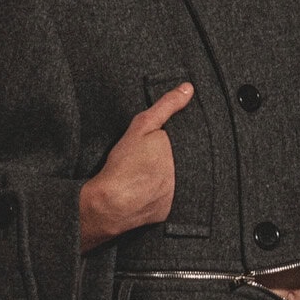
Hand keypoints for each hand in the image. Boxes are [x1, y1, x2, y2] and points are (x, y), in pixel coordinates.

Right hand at [79, 83, 192, 250]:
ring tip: (148, 174)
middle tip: (149, 160)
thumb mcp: (142, 126)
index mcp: (182, 150)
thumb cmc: (124, 165)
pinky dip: (161, 195)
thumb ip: (166, 106)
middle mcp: (185, 173)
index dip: (173, 140)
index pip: (186, 140)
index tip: (155, 145)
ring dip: (170, 176)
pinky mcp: (170, 211)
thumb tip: (188, 88)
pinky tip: (147, 190)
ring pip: (177, 179)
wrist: (110, 204)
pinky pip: (169, 200)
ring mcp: (179, 194)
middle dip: (173, 158)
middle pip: (183, 159)